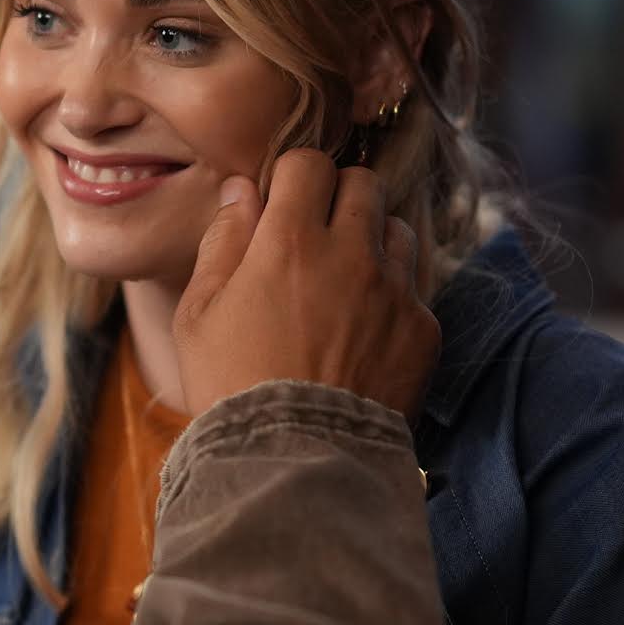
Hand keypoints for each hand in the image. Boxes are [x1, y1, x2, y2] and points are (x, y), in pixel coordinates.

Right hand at [172, 149, 437, 418]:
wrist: (294, 461)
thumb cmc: (232, 386)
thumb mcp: (199, 314)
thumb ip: (223, 240)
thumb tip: (242, 189)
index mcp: (290, 241)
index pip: (310, 163)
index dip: (294, 177)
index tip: (283, 204)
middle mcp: (352, 253)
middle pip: (364, 183)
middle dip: (338, 199)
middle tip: (314, 238)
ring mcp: (395, 291)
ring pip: (396, 229)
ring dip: (371, 242)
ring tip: (342, 284)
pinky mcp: (424, 329)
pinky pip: (414, 287)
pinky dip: (391, 296)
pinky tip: (361, 332)